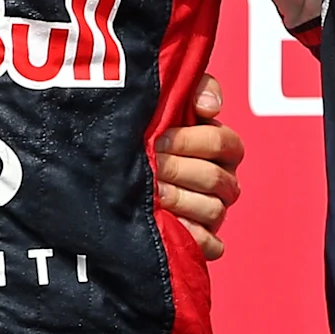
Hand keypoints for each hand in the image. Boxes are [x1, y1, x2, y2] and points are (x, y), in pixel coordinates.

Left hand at [152, 76, 247, 261]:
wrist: (110, 168)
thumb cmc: (145, 130)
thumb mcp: (169, 98)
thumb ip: (196, 87)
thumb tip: (211, 107)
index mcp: (221, 146)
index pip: (224, 143)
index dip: (192, 141)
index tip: (158, 140)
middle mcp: (223, 179)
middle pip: (216, 178)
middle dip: (179, 170)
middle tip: (150, 167)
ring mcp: (214, 211)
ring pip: (214, 210)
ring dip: (180, 201)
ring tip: (153, 194)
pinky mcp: (203, 240)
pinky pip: (212, 245)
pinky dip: (193, 237)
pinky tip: (168, 224)